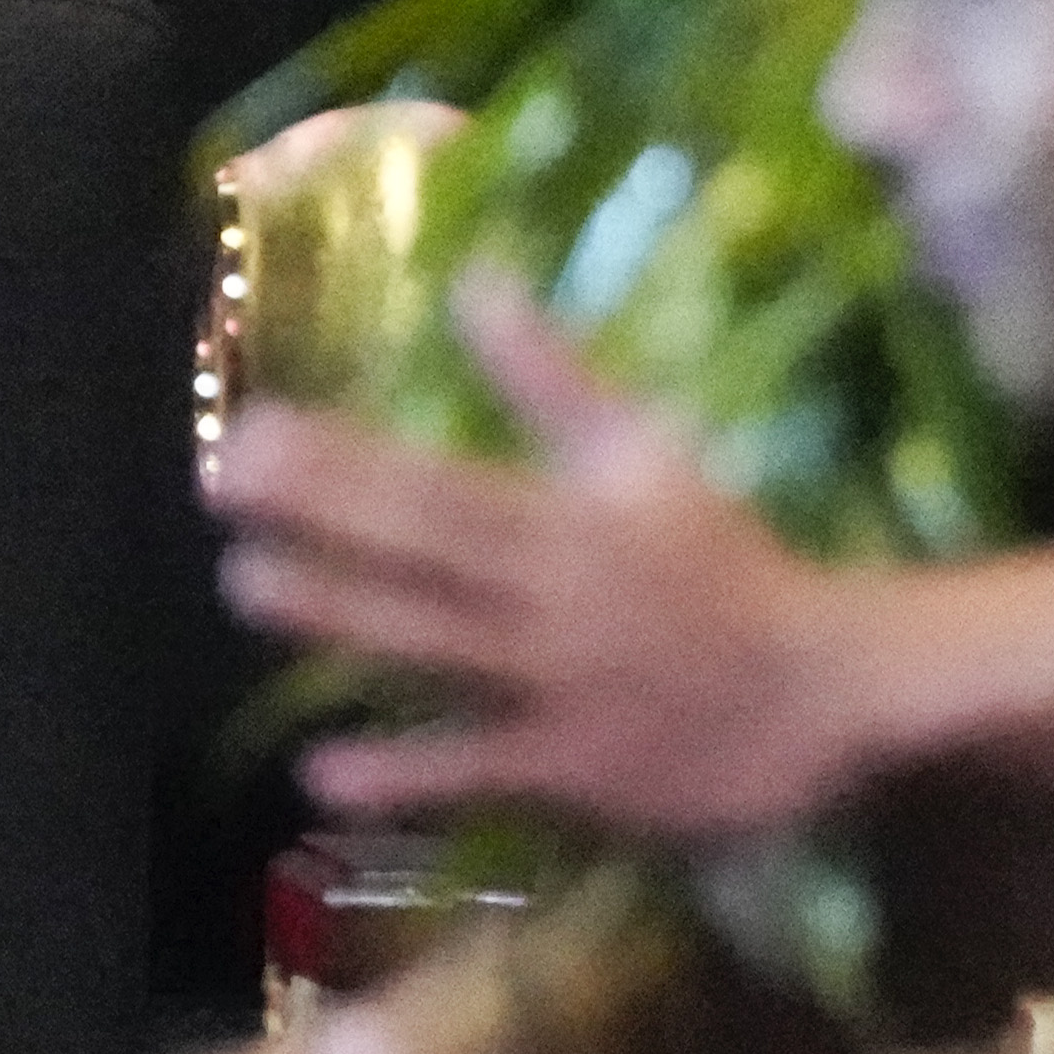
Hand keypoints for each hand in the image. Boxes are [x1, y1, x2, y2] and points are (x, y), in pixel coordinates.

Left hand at [221, 280, 904, 841]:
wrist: (828, 687)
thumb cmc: (728, 567)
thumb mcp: (650, 459)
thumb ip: (556, 379)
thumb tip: (474, 281)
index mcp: (575, 518)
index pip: (444, 479)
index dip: (348, 455)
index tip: (260, 425)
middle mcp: (558, 596)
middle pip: (430, 549)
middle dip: (327, 514)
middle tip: (225, 481)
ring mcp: (561, 685)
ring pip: (439, 645)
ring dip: (345, 616)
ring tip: (249, 584)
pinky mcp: (574, 768)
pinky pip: (480, 770)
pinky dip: (406, 772)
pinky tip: (322, 769)